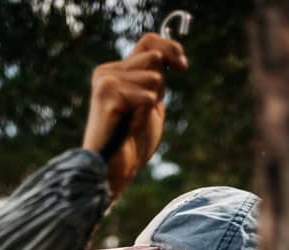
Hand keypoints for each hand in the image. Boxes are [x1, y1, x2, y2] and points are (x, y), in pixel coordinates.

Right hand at [82, 33, 187, 198]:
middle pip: (154, 58)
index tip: (183, 67)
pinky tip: (128, 126)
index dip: (170, 48)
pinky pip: (146, 96)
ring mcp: (105, 81)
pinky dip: (144, 114)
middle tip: (144, 113)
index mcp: (115, 71)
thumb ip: (154, 80)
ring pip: (153, 78)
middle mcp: (107, 71)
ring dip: (150, 104)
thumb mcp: (150, 104)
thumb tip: (164, 55)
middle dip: (159, 87)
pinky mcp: (107, 94)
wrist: (114, 170)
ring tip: (132, 122)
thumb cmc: (132, 144)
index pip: (148, 41)